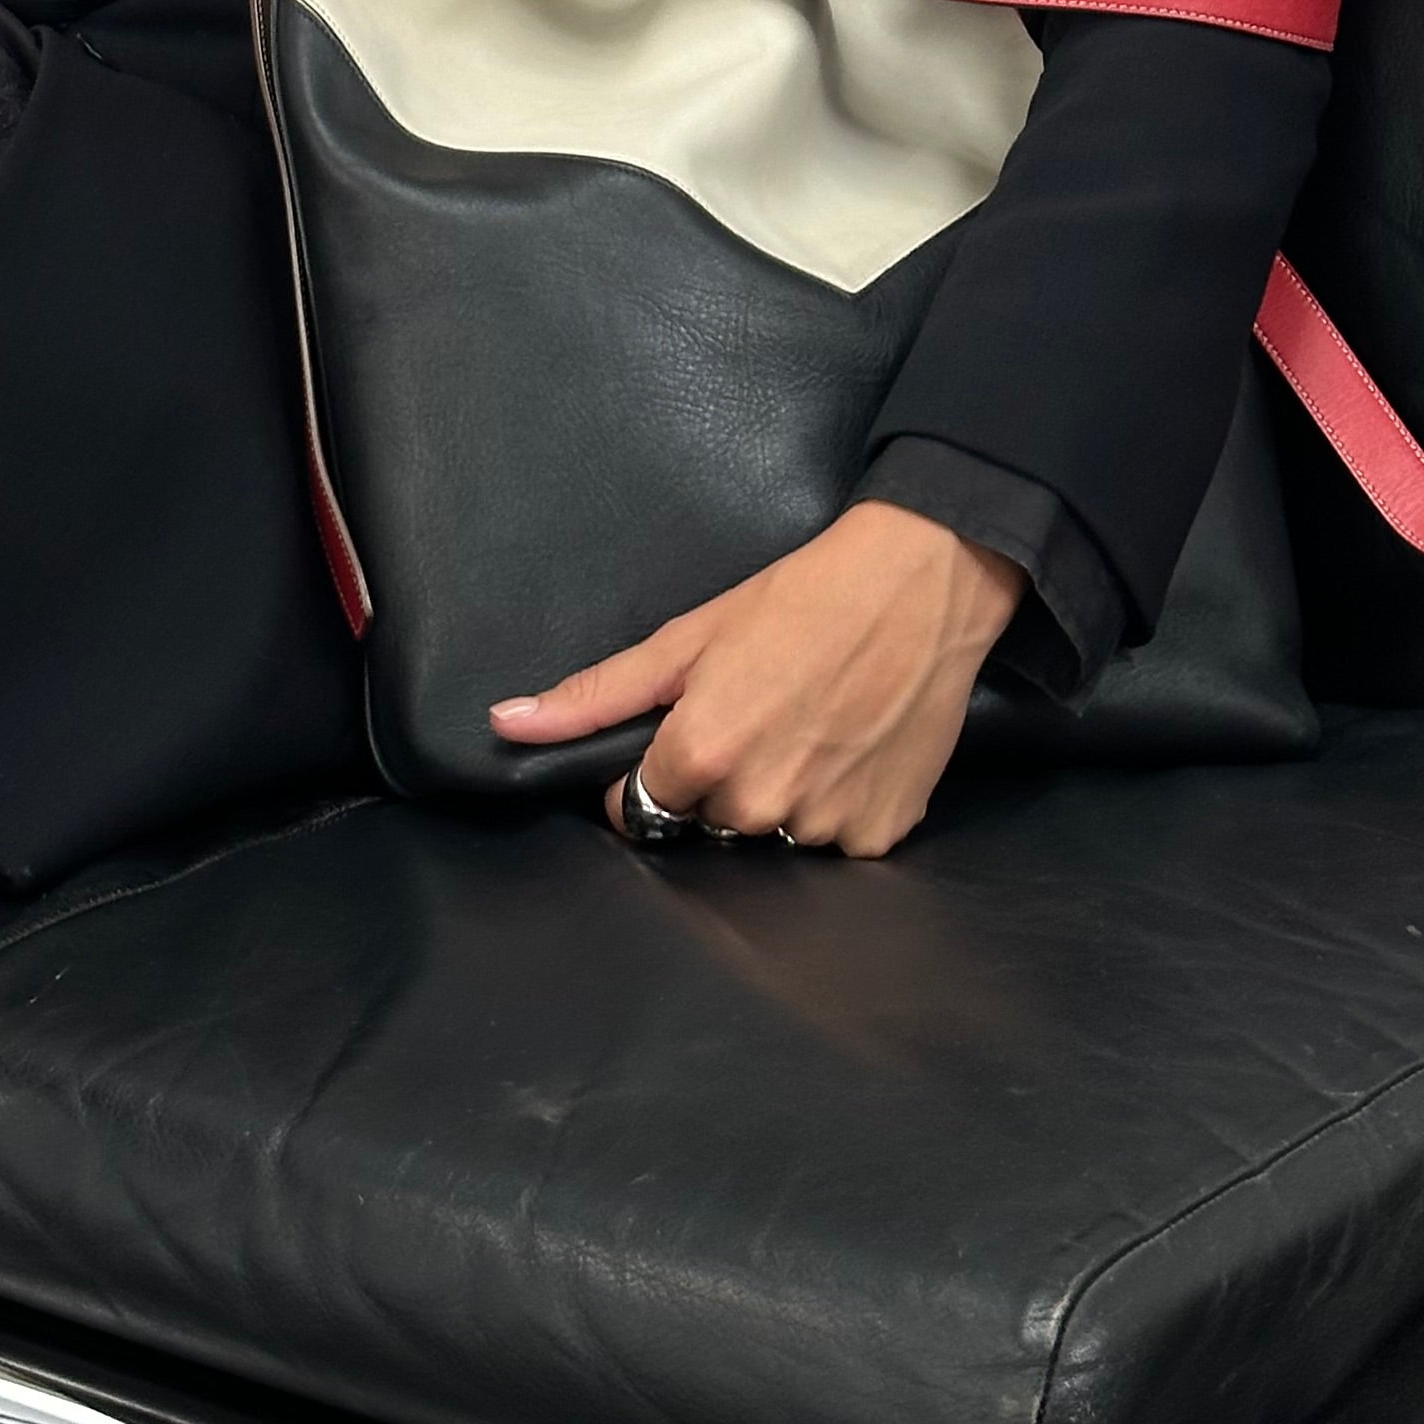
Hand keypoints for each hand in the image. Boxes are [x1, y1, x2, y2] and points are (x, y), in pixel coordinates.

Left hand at [489, 501, 1024, 859]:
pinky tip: (850, 744)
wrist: (920, 583)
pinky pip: (835, 840)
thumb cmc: (800, 598)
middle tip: (758, 711)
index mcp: (699, 758)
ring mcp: (823, 827)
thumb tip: (504, 725)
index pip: (640, 808)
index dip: (656, 770)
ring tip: (809, 721)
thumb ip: (594, 696)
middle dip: (717, 779)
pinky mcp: (880, 834)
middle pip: (707, 822)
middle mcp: (758, 806)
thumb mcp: (686, 638)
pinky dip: (838, 802)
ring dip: (780, 794)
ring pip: (772, 834)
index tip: (688, 730)